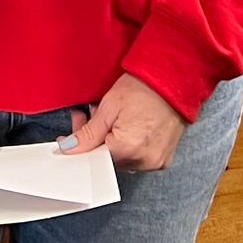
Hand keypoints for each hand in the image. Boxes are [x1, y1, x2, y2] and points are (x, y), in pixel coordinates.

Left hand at [69, 73, 185, 173]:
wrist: (173, 80)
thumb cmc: (144, 88)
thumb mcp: (109, 106)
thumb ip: (87, 133)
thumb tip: (69, 148)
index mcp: (128, 149)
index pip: (93, 160)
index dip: (79, 147)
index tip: (70, 139)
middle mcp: (144, 161)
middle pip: (107, 160)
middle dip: (92, 140)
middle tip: (86, 117)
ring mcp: (155, 162)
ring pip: (120, 159)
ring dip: (108, 142)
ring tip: (108, 118)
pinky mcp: (163, 158)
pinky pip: (137, 158)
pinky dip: (126, 145)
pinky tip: (123, 126)